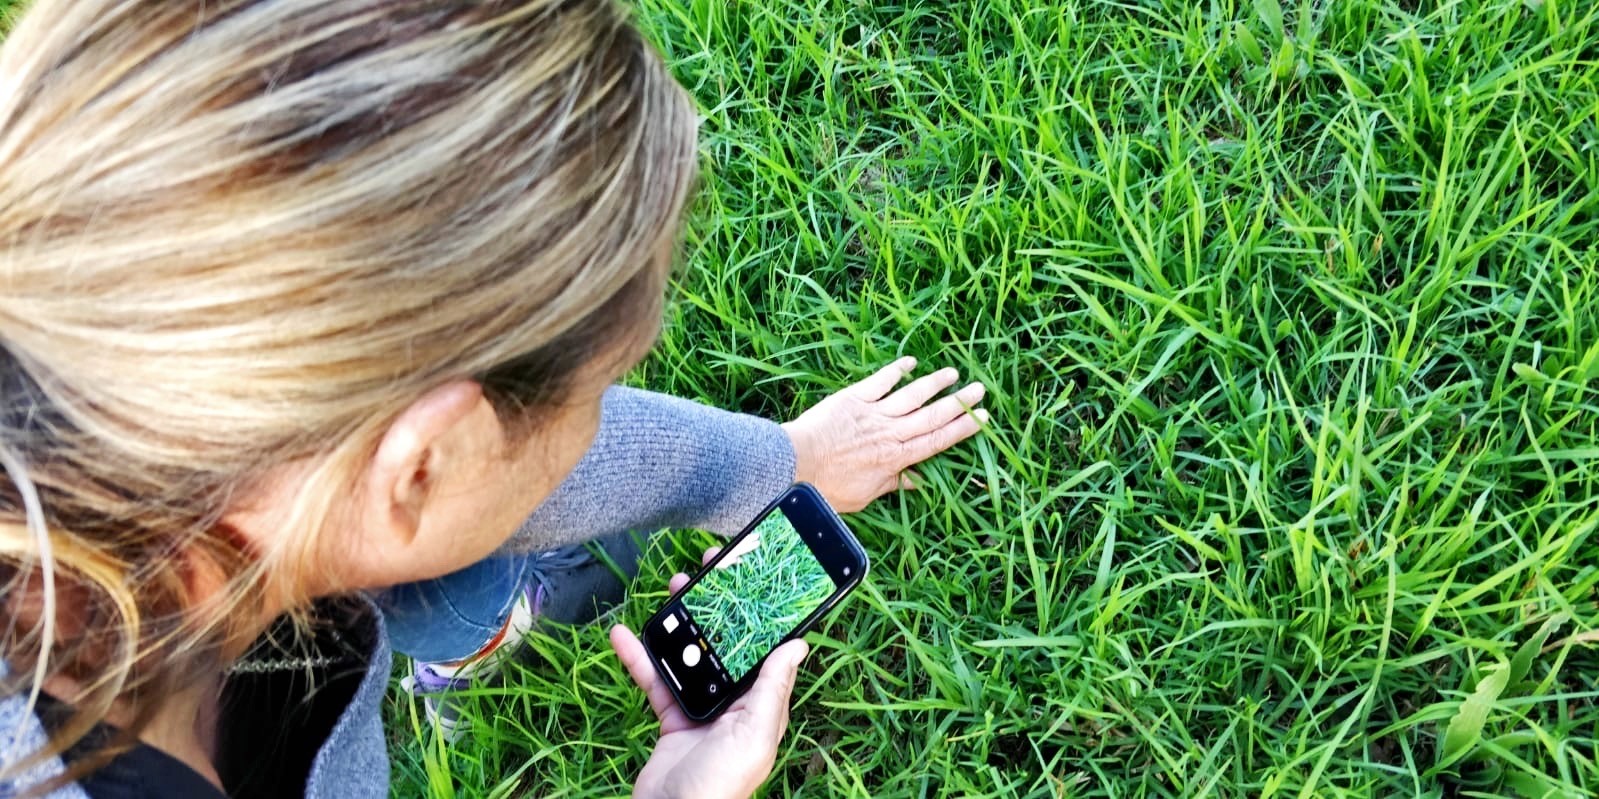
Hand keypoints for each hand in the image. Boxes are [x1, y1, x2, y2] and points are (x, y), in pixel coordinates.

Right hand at [611, 549, 807, 798]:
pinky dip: (640, 657)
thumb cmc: (721, 785)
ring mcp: (703, 711)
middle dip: (717, 608)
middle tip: (705, 572)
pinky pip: (657, 680)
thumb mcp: (754, 733)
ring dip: (680, 624)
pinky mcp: (672, 719)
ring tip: (671, 590)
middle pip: (727, 645)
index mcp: (763, 706)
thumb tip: (799, 645)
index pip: (766, 650)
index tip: (752, 578)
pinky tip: (624, 635)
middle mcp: (737, 705)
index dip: (761, 614)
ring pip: (691, 655)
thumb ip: (772, 688)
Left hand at [782, 357, 988, 511]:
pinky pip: (880, 381)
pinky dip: (896, 370)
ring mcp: (873, 413)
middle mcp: (891, 432)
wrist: (795, 465)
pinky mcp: (854, 398)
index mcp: (896, 458)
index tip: (983, 418)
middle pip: (932, 415)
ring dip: (935, 383)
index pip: (937, 441)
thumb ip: (891, 485)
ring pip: (912, 395)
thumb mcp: (862, 496)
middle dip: (959, 402)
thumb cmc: (825, 488)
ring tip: (953, 373)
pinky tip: (911, 362)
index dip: (962, 429)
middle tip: (979, 389)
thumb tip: (916, 482)